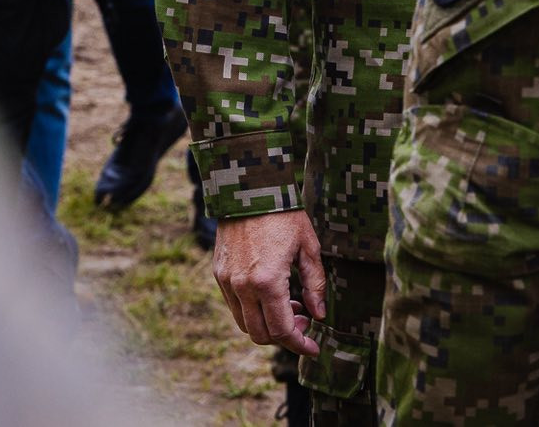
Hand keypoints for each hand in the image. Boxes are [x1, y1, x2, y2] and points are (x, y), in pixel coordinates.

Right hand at [213, 210, 327, 356]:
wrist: (250, 190)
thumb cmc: (284, 215)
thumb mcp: (308, 248)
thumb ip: (315, 285)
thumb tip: (318, 314)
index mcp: (268, 282)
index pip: (282, 330)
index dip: (299, 344)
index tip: (313, 348)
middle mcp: (243, 287)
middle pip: (261, 334)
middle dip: (284, 336)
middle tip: (303, 320)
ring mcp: (227, 282)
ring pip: (245, 324)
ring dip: (267, 325)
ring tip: (289, 306)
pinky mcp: (219, 274)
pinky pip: (235, 306)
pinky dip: (253, 311)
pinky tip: (270, 295)